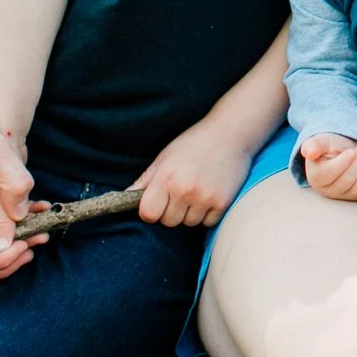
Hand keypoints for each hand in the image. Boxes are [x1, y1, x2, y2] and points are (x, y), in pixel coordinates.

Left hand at [136, 114, 262, 227]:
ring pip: (188, 223)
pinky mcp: (222, 203)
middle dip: (171, 211)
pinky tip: (209, 194)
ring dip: (190, 212)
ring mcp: (204, 198)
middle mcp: (184, 190)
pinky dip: (207, 213)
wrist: (230, 133)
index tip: (157, 203)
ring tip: (197, 191)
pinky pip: (207, 222)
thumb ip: (145, 180)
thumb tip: (125, 197)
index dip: (150, 211)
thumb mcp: (165, 157)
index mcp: (166, 178)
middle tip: (180, 192)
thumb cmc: (194, 144)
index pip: (148, 214)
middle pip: (168, 222)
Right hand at [299, 133, 356, 200]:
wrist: (344, 151)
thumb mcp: (320, 142)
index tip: (351, 151)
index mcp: (316, 178)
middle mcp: (330, 191)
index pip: (330, 174)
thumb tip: (310, 153)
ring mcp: (346, 195)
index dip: (344, 161)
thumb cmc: (330, 147)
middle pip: (348, 180)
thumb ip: (313, 145)